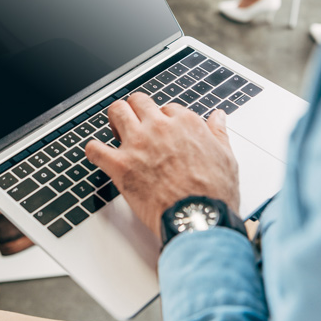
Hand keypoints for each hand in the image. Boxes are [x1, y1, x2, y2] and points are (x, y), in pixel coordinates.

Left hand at [85, 94, 239, 238]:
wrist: (198, 219)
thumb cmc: (213, 194)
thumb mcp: (226, 157)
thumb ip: (218, 132)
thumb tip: (218, 116)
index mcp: (185, 123)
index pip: (167, 107)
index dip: (164, 118)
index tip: (163, 129)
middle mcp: (159, 128)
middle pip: (138, 101)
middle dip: (136, 110)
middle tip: (136, 124)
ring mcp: (138, 144)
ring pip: (116, 111)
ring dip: (115, 119)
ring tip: (118, 131)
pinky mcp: (121, 165)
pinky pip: (95, 148)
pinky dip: (94, 150)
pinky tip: (100, 154)